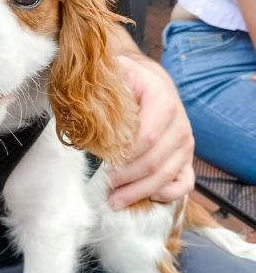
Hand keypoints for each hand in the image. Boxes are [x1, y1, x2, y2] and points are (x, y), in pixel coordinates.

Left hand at [107, 55, 194, 209]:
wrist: (150, 78)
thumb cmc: (128, 77)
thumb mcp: (117, 71)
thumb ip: (104, 86)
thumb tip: (84, 110)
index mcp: (163, 101)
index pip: (146, 138)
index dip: (124, 157)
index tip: (101, 166)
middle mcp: (180, 124)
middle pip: (154, 162)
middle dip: (126, 179)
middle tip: (102, 188)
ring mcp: (186, 143)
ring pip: (167, 176)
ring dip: (140, 192)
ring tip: (114, 201)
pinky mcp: (187, 156)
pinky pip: (185, 183)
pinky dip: (167, 195)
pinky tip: (146, 198)